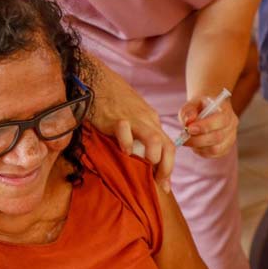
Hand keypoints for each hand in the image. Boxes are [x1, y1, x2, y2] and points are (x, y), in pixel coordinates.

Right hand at [90, 66, 175, 191]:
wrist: (98, 82)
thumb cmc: (113, 103)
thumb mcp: (133, 118)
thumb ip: (139, 135)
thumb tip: (142, 160)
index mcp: (152, 123)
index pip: (169, 146)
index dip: (169, 167)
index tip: (165, 185)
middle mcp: (147, 121)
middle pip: (168, 145)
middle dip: (167, 167)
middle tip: (160, 183)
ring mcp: (133, 119)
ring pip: (154, 138)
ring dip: (153, 156)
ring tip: (145, 167)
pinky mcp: (116, 118)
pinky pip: (125, 130)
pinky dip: (127, 143)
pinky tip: (123, 151)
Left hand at [177, 95, 238, 159]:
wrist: (208, 109)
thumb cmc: (200, 106)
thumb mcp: (192, 103)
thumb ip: (188, 110)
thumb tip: (188, 121)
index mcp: (226, 110)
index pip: (220, 120)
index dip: (205, 126)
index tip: (189, 129)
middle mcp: (231, 125)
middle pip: (217, 137)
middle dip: (197, 139)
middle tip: (184, 137)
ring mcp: (230, 138)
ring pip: (216, 149)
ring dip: (199, 147)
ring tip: (189, 140)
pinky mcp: (226, 148)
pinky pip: (214, 155)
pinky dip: (202, 152)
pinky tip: (195, 145)